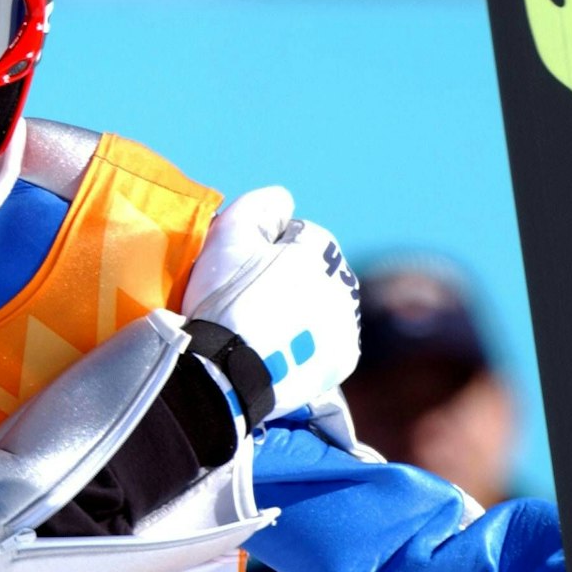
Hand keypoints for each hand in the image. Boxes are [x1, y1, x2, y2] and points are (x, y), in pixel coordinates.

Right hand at [179, 186, 361, 422]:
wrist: (227, 371)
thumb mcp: (229, 231)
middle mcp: (344, 283)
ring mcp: (346, 325)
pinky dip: (303, 342)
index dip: (259, 248)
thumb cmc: (226, 298)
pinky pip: (322, 342)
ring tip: (258, 328)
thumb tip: (284, 200)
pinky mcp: (342, 361)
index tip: (236, 270)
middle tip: (244, 301)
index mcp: (321, 248)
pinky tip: (276, 348)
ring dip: (296, 310)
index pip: (291, 236)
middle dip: (283, 280)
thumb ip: (261, 204)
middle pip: (308, 272)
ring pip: (317, 307)